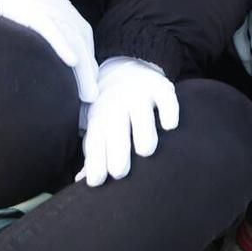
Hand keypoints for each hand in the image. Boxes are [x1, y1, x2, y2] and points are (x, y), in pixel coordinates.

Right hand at [0, 0, 97, 102]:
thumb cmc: (40, 11)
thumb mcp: (57, 32)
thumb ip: (63, 53)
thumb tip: (67, 82)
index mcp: (80, 33)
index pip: (90, 63)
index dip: (92, 84)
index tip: (94, 107)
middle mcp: (73, 27)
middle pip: (86, 58)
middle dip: (91, 82)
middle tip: (94, 104)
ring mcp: (57, 20)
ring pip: (74, 47)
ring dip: (83, 71)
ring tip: (88, 93)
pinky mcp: (40, 14)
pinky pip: (53, 31)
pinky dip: (63, 45)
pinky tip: (71, 60)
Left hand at [77, 57, 178, 185]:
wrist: (126, 68)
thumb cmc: (112, 111)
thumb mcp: (99, 127)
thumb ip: (95, 154)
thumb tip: (83, 181)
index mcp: (100, 118)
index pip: (96, 141)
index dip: (95, 162)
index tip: (96, 182)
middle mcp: (117, 105)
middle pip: (116, 129)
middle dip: (116, 151)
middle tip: (119, 172)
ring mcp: (139, 95)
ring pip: (141, 114)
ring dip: (143, 133)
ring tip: (145, 151)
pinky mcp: (160, 87)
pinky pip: (166, 99)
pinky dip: (168, 112)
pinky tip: (169, 126)